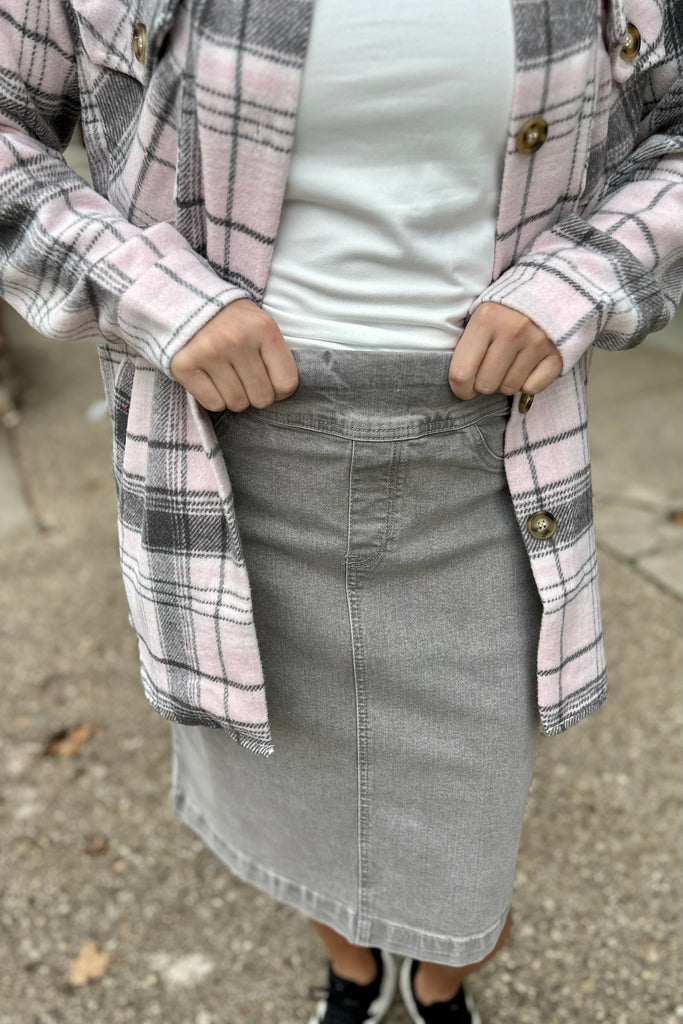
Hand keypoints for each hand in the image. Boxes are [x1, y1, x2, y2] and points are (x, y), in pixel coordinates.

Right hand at [169, 299, 297, 410]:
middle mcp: (237, 340)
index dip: (280, 391)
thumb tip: (280, 395)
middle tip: (246, 380)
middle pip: (262, 398)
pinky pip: (214, 404)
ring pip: (237, 403)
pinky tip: (211, 380)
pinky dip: (215, 399)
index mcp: (263, 329)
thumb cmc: (234, 323)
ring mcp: (210, 352)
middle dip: (256, 395)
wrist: (191, 304)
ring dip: (235, 397)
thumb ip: (276, 356)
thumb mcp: (262, 327)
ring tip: (228, 377)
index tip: (270, 383)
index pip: (286, 383)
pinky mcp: (185, 365)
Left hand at [448, 302, 561, 400]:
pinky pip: (532, 388)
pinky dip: (528, 383)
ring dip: (506, 382)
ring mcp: (537, 344)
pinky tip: (528, 366)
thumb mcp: (481, 314)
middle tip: (489, 371)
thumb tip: (459, 380)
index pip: (461, 373)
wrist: (552, 288)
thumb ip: (468, 343)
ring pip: (509, 388)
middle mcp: (512, 331)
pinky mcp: (556, 355)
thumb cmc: (507, 308)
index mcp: (486, 320)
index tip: (463, 387)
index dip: (459, 388)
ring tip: (509, 363)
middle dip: (483, 384)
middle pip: (485, 385)